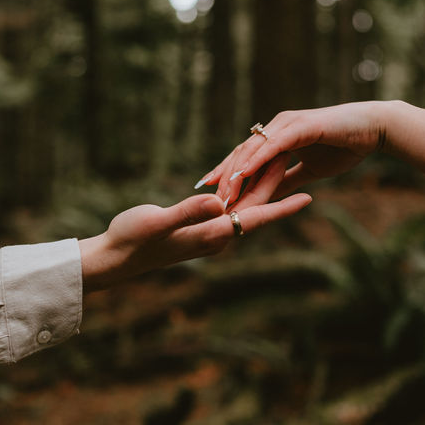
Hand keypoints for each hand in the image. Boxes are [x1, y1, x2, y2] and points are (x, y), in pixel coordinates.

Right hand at [79, 154, 311, 292]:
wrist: (115, 257)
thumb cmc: (132, 239)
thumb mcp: (158, 221)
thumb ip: (187, 212)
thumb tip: (217, 202)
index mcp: (211, 234)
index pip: (255, 218)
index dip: (282, 207)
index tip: (309, 197)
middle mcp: (215, 237)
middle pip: (254, 212)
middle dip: (278, 190)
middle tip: (300, 167)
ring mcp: (206, 235)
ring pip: (243, 211)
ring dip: (262, 192)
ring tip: (281, 172)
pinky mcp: (196, 230)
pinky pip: (228, 212)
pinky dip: (242, 197)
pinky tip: (246, 187)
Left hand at [198, 102, 384, 206]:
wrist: (373, 131)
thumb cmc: (345, 147)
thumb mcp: (310, 171)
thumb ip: (289, 180)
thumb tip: (271, 196)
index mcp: (279, 136)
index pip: (245, 155)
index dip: (226, 172)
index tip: (209, 189)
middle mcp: (278, 127)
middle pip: (243, 151)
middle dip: (224, 175)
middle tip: (207, 195)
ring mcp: (287, 124)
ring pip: (254, 149)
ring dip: (236, 171)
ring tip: (221, 191)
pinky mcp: (300, 126)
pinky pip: (273, 145)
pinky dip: (256, 159)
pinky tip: (243, 173)